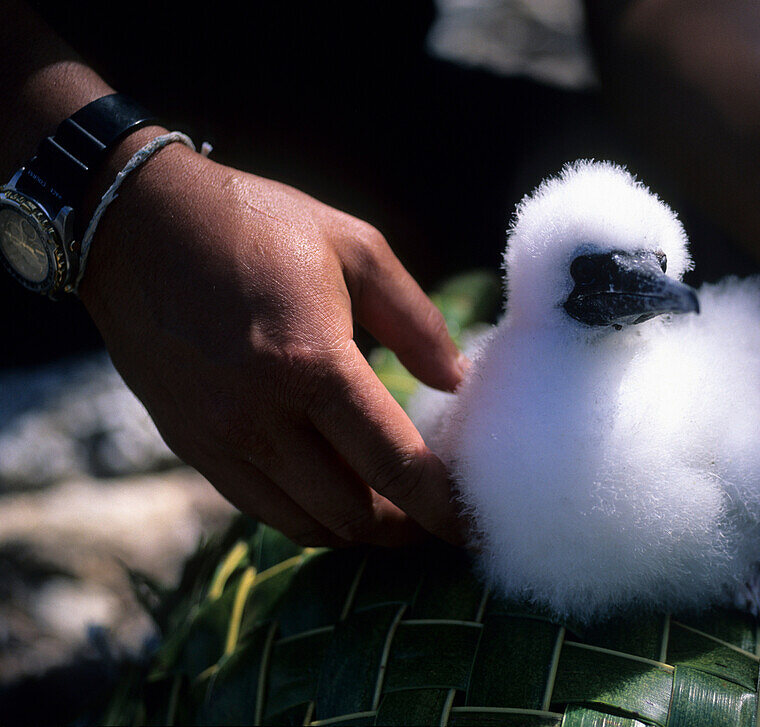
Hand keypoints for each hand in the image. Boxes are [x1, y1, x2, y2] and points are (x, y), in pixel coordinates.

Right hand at [79, 134, 467, 546]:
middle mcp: (261, 416)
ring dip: (357, 529)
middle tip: (436, 514)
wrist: (135, 223)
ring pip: (304, 524)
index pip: (395, 464)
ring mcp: (218, 438)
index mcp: (313, 363)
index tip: (473, 527)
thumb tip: (456, 381)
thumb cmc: (256, 223)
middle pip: (352, 513)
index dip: (443, 507)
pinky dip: (307, 515)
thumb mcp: (356, 248)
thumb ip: (416, 321)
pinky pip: (258, 507)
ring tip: (391, 509)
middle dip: (406, 528)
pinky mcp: (189, 443)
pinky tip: (333, 491)